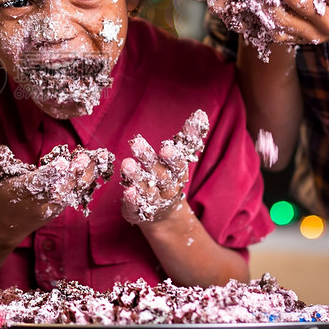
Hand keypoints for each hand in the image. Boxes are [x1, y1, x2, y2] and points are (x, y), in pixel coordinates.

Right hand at [0, 144, 110, 244]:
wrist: (2, 229)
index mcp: (20, 194)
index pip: (37, 182)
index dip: (51, 173)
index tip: (62, 162)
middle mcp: (37, 203)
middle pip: (59, 188)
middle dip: (73, 173)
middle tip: (85, 157)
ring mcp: (50, 208)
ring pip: (70, 192)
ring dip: (84, 176)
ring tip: (97, 159)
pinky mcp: (58, 209)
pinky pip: (74, 194)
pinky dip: (85, 181)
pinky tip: (95, 166)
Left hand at [121, 110, 208, 224]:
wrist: (164, 214)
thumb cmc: (170, 177)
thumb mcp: (180, 158)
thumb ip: (189, 136)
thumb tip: (201, 113)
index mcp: (178, 173)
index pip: (177, 164)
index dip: (172, 158)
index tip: (165, 148)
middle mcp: (167, 188)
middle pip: (160, 174)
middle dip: (148, 159)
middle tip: (136, 143)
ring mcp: (154, 201)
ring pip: (146, 189)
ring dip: (136, 177)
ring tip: (126, 164)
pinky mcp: (140, 211)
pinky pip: (137, 206)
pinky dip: (133, 200)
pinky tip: (127, 191)